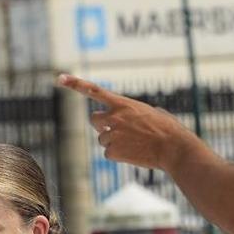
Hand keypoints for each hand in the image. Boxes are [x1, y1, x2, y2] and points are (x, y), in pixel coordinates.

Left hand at [57, 73, 191, 172]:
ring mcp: (111, 134)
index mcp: (123, 103)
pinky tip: (133, 153)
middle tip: (119, 131)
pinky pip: (108, 153)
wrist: (173, 147)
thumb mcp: (151, 112)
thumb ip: (135, 112)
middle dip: (103, 125)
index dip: (75, 84)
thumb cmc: (168, 129)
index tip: (60, 78)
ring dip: (114, 142)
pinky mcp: (111, 151)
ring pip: (102, 139)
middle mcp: (113, 117)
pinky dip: (118, 155)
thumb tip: (135, 118)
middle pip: (94, 120)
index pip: (94, 91)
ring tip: (134, 144)